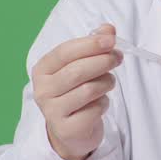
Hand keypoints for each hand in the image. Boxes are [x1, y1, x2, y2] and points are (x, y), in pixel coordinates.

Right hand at [32, 24, 120, 159]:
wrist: (71, 130)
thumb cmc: (76, 91)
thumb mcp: (82, 66)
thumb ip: (94, 45)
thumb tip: (108, 29)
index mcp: (43, 70)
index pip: (65, 52)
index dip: (90, 44)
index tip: (111, 40)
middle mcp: (43, 90)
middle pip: (77, 71)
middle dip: (103, 61)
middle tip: (118, 58)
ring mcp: (52, 112)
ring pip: (88, 90)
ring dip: (106, 82)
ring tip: (109, 81)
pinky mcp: (67, 129)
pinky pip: (94, 110)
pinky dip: (104, 103)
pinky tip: (100, 104)